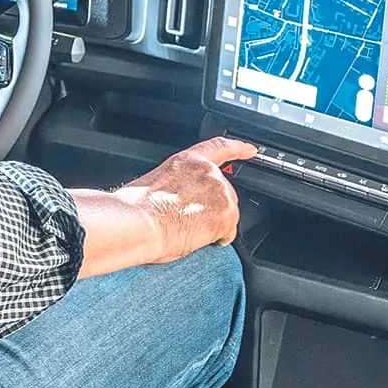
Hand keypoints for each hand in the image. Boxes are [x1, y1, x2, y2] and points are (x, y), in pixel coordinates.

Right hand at [117, 136, 249, 260]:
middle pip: (225, 192)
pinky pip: (229, 232)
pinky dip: (218, 239)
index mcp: (188, 160)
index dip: (238, 148)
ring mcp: (219, 192)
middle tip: (190, 221)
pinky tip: (199, 240)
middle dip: (213, 208)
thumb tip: (177, 199)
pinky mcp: (226, 215)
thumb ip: (177, 184)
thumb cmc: (137, 208)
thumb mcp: (156, 183)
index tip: (251, 150)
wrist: (137, 222)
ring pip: (227, 213)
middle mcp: (208, 172)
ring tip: (188, 231)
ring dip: (214, 223)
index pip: (220, 148)